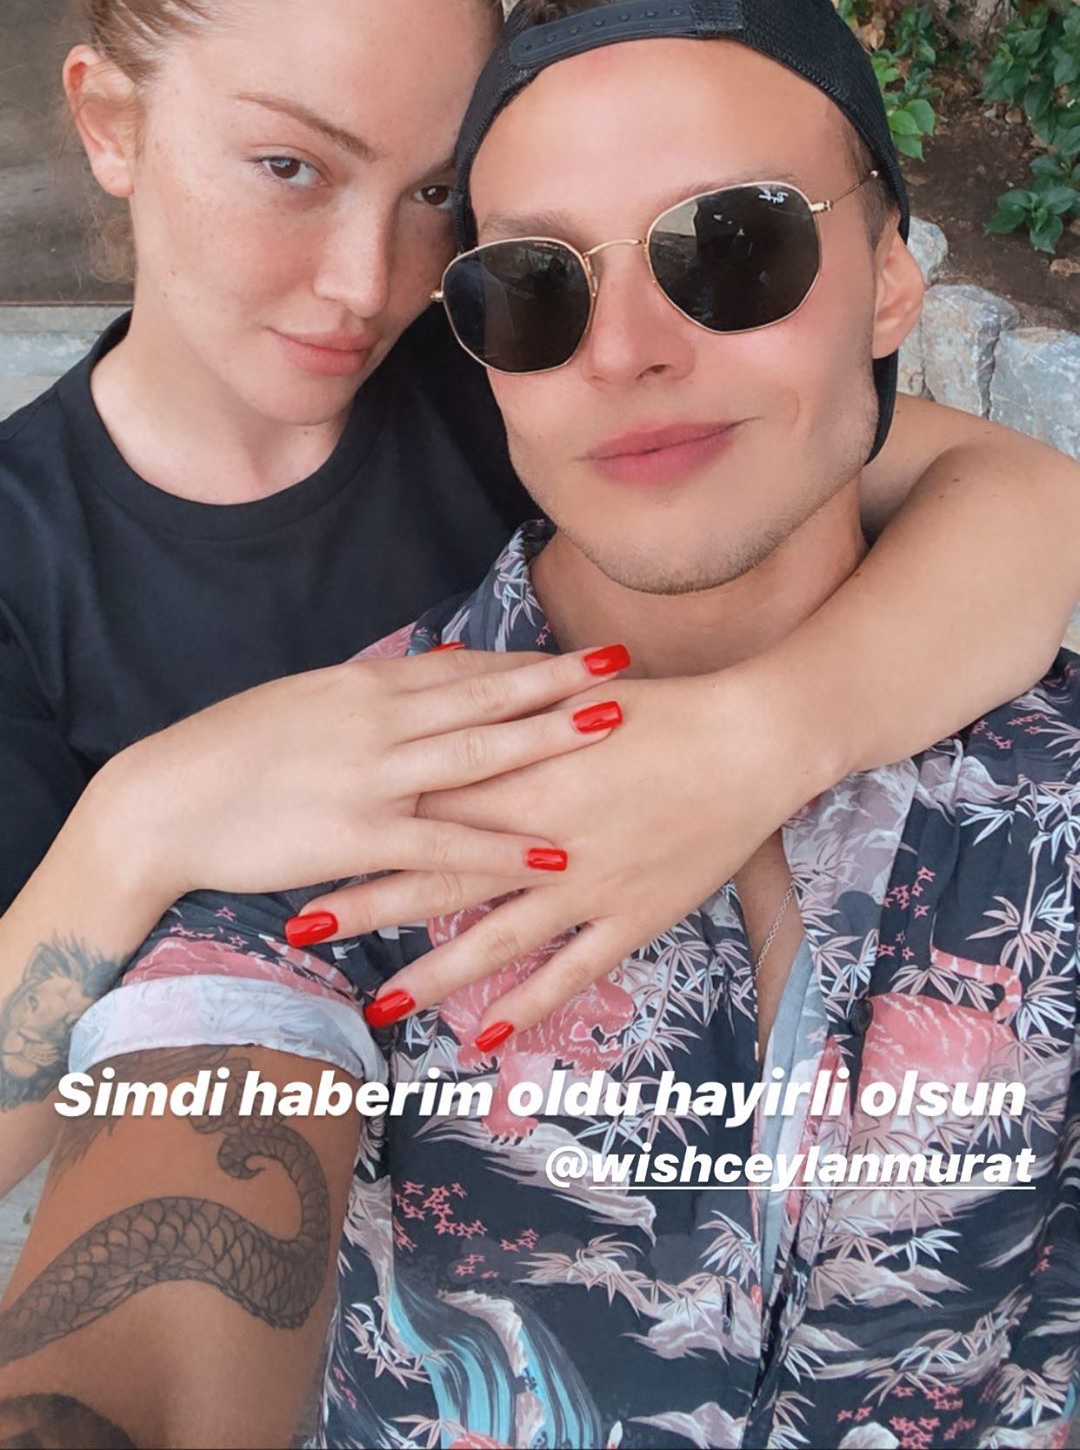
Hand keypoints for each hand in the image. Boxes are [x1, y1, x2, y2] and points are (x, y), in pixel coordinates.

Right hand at [80, 647, 629, 913]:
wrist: (164, 802)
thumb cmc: (231, 752)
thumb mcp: (306, 701)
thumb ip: (375, 690)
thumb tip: (439, 663)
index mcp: (364, 686)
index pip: (463, 668)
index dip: (525, 662)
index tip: (576, 655)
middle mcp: (377, 721)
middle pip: (485, 695)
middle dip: (558, 680)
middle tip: (619, 665)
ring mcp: (371, 777)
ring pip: (477, 755)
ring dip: (547, 740)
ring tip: (609, 729)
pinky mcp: (357, 836)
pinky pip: (445, 844)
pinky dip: (501, 849)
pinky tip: (550, 854)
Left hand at [296, 659, 832, 1044]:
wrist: (747, 741)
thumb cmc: (661, 713)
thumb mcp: (572, 701)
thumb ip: (507, 714)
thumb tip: (446, 707)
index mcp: (524, 774)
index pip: (423, 804)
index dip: (362, 822)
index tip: (303, 837)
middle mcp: (544, 835)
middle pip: (441, 871)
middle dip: (369, 901)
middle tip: (302, 925)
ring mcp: (588, 883)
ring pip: (496, 936)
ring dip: (435, 971)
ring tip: (380, 1005)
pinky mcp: (631, 915)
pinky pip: (571, 967)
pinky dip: (528, 1001)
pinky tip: (485, 1033)